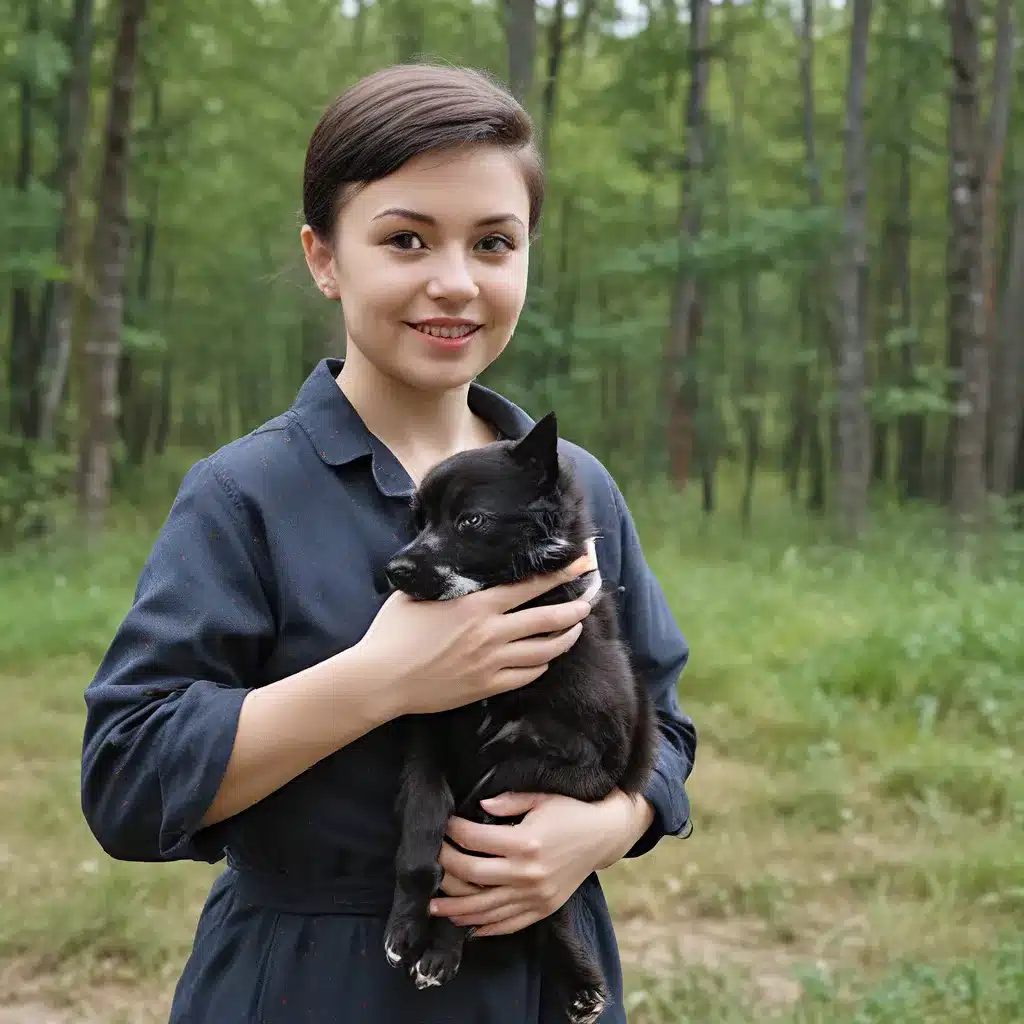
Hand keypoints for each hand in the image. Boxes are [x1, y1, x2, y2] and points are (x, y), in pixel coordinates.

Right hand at [354, 557, 593, 716]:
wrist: (382, 679)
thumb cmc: (393, 632)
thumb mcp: (419, 593)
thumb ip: (447, 581)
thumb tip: (460, 565)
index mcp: (477, 605)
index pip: (530, 586)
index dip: (559, 574)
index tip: (580, 565)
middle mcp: (491, 632)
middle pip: (548, 619)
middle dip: (575, 608)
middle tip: (589, 600)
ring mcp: (491, 662)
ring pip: (545, 650)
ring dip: (565, 638)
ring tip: (574, 629)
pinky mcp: (486, 686)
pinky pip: (527, 675)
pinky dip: (542, 664)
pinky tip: (545, 658)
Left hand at [428, 790, 654, 936]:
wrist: (605, 835)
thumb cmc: (572, 811)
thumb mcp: (542, 797)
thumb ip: (509, 801)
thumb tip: (480, 806)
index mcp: (525, 842)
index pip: (476, 840)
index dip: (454, 832)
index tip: (444, 824)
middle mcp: (528, 873)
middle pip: (473, 876)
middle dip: (447, 867)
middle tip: (430, 860)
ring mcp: (535, 896)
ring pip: (485, 908)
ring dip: (456, 908)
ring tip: (432, 906)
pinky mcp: (543, 909)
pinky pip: (509, 924)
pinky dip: (486, 927)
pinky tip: (467, 925)